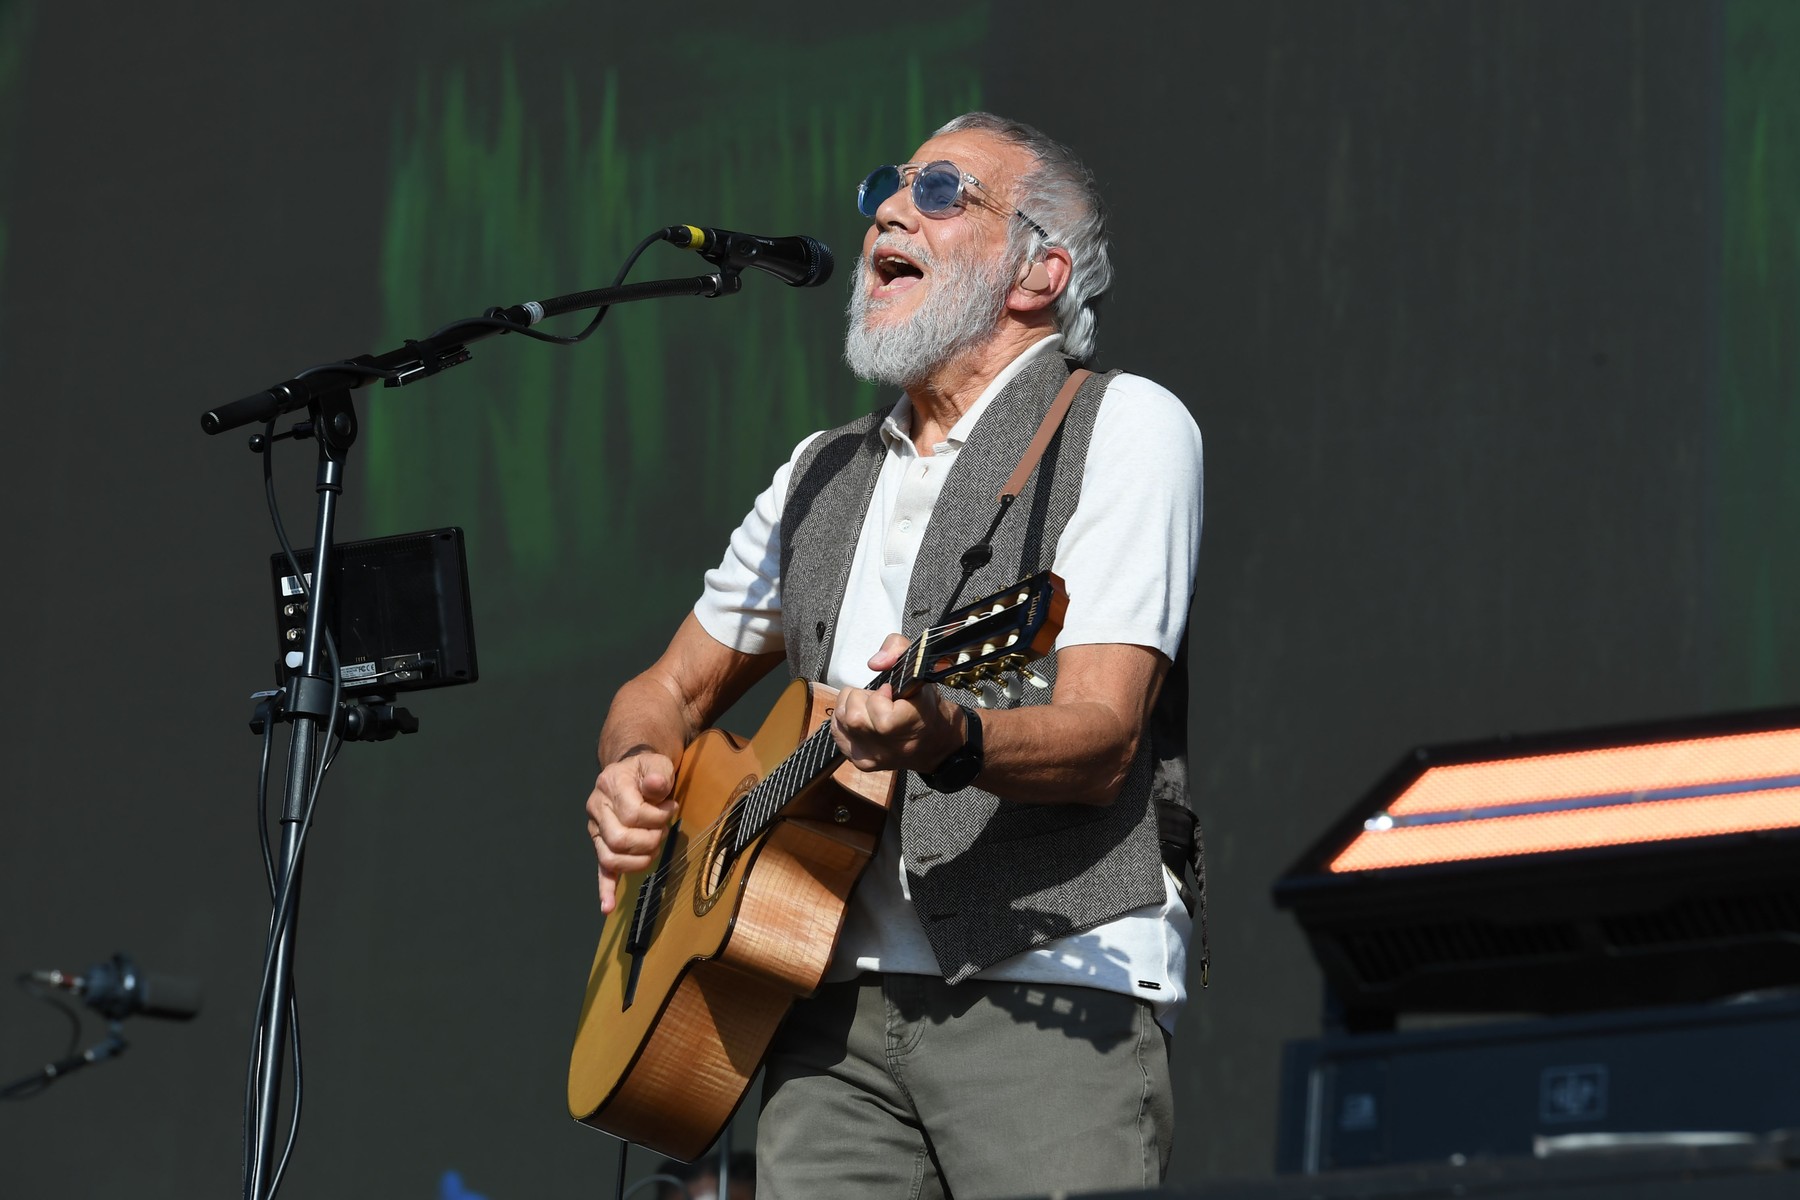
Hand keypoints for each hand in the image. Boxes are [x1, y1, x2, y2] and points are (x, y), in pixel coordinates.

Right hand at [586, 750, 678, 913]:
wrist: (631, 771)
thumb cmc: (647, 770)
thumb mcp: (657, 763)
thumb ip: (658, 774)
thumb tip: (656, 786)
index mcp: (610, 786)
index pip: (631, 813)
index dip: (656, 817)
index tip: (670, 809)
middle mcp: (597, 808)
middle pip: (620, 839)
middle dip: (649, 840)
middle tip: (662, 831)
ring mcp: (596, 829)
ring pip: (610, 858)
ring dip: (638, 860)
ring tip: (654, 847)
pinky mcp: (601, 844)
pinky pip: (601, 870)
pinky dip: (605, 889)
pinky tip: (607, 907)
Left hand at [829, 634, 965, 772]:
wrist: (931, 741)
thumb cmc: (924, 705)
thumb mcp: (918, 666)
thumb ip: (897, 649)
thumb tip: (875, 662)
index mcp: (910, 726)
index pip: (879, 712)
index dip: (880, 696)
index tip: (891, 694)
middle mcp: (890, 747)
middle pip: (852, 715)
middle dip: (861, 698)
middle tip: (879, 699)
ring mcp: (873, 757)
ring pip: (841, 721)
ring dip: (851, 707)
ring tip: (871, 708)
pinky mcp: (860, 761)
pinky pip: (837, 732)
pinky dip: (844, 720)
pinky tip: (863, 719)